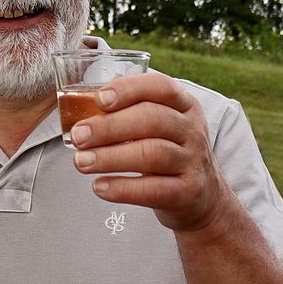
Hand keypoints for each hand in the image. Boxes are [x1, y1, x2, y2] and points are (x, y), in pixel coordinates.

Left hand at [69, 73, 233, 232]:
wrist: (203, 197)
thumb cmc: (167, 153)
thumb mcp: (159, 128)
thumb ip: (128, 115)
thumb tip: (79, 112)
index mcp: (184, 105)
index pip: (161, 86)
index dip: (129, 89)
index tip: (99, 99)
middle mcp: (192, 130)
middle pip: (153, 119)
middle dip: (110, 126)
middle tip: (78, 136)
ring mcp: (192, 161)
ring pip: (152, 154)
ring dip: (110, 157)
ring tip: (81, 162)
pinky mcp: (188, 192)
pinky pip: (153, 190)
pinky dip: (122, 188)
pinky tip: (99, 186)